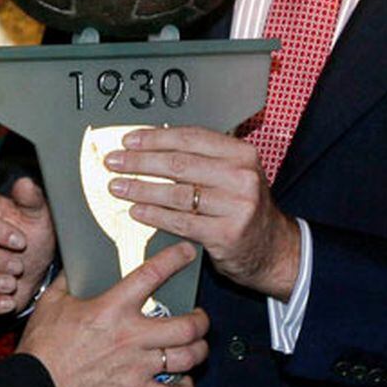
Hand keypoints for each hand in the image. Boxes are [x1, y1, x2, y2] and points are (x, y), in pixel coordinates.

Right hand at [20, 241, 208, 386]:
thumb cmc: (42, 348)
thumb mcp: (52, 303)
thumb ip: (68, 281)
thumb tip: (75, 267)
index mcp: (112, 309)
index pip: (152, 275)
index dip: (175, 259)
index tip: (187, 254)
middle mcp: (131, 336)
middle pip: (188, 325)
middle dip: (201, 320)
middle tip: (199, 317)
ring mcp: (137, 367)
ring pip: (188, 358)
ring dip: (198, 351)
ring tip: (197, 347)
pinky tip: (182, 383)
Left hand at [104, 126, 301, 299]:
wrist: (273, 248)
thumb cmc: (242, 207)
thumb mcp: (232, 175)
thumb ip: (200, 159)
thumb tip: (148, 147)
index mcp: (241, 153)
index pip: (190, 138)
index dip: (155, 138)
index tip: (128, 141)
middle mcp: (242, 176)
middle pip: (179, 164)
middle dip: (140, 162)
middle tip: (114, 162)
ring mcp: (237, 206)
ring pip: (177, 194)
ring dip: (141, 190)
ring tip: (117, 187)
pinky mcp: (227, 234)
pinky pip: (181, 222)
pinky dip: (154, 216)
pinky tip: (136, 211)